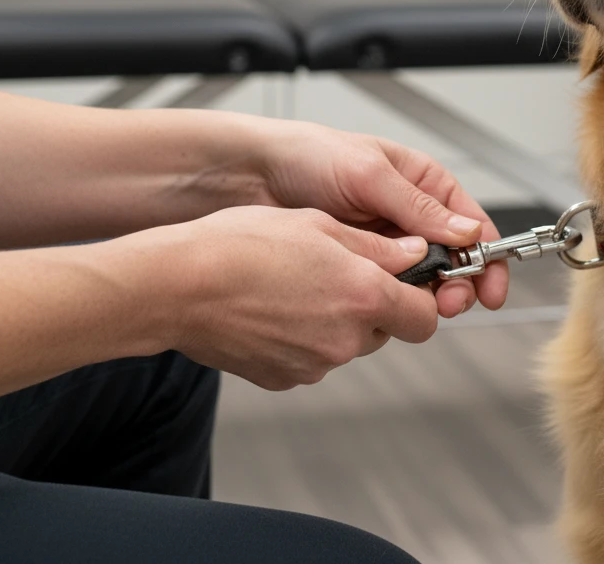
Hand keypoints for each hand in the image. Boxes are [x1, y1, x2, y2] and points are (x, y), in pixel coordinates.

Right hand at [159, 205, 437, 390]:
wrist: (178, 285)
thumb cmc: (241, 245)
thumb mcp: (319, 225)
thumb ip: (376, 246)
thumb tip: (413, 253)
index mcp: (363, 296)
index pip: (425, 317)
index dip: (421, 298)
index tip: (408, 281)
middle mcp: (345, 339)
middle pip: (386, 330)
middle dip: (374, 304)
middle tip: (339, 270)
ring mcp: (314, 365)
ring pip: (347, 343)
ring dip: (338, 319)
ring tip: (298, 283)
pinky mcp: (284, 378)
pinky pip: (312, 357)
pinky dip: (305, 336)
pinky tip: (277, 306)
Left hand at [254, 122, 508, 317]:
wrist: (252, 177)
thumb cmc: (309, 156)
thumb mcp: (369, 174)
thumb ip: (417, 206)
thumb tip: (466, 231)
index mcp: (423, 183)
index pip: (471, 223)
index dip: (487, 257)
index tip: (490, 287)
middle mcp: (409, 215)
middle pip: (454, 259)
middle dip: (459, 283)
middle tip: (451, 301)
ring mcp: (385, 243)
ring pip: (423, 279)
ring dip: (428, 296)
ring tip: (420, 305)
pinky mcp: (360, 264)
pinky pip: (389, 288)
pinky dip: (395, 299)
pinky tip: (389, 303)